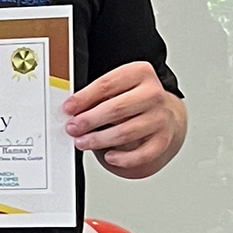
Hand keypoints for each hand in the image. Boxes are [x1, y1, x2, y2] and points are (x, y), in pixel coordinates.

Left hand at [64, 61, 185, 177]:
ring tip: (82, 142)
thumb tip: (72, 111)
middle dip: (90, 120)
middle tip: (73, 128)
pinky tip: (109, 157)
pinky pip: (142, 154)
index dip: (84, 98)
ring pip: (126, 132)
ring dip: (99, 140)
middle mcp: (153, 94)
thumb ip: (95, 97)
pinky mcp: (163, 140)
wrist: (162, 116)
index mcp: (140, 73)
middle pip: (117, 108)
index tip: (68, 108)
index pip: (107, 84)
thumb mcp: (116, 90)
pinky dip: (123, 159)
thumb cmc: (132, 102)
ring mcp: (161, 117)